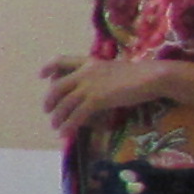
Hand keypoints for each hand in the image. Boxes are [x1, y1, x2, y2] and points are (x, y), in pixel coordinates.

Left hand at [41, 54, 173, 136]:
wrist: (152, 77)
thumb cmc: (139, 75)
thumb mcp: (114, 70)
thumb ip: (101, 76)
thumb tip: (94, 90)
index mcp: (90, 62)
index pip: (62, 60)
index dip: (49, 67)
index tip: (41, 76)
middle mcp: (86, 72)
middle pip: (58, 86)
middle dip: (50, 100)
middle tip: (48, 111)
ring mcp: (90, 85)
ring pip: (65, 103)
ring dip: (58, 117)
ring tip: (56, 126)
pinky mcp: (97, 99)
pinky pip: (77, 114)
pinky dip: (69, 125)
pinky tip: (66, 133)